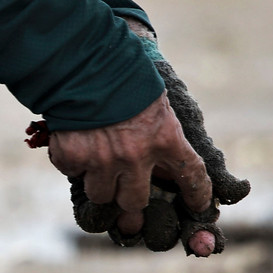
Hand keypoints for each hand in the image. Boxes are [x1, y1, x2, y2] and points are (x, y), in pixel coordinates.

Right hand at [35, 24, 249, 256]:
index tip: (199, 207)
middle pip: (135, 203)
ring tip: (95, 170)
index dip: (197, 196)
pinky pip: (73, 174)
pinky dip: (73, 163)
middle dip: (131, 210)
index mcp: (165, 137)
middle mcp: (135, 156)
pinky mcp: (73, 157)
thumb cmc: (124, 72)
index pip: (192, 176)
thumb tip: (166, 166)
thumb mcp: (158, 99)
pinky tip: (74, 143)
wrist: (81, 58)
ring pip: (101, 197)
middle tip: (129, 215)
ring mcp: (102, 160)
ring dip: (99, 187)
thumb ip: (163, 133)